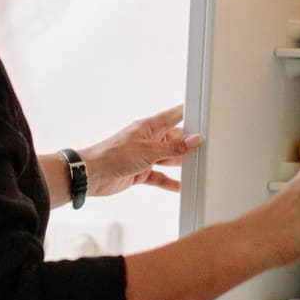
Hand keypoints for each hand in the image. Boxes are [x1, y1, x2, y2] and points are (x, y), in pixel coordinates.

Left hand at [81, 105, 203, 196]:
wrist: (92, 174)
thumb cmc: (113, 155)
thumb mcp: (149, 150)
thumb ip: (174, 147)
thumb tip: (194, 139)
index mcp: (149, 127)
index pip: (174, 116)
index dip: (189, 113)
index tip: (204, 114)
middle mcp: (148, 140)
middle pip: (175, 139)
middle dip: (189, 143)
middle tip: (207, 147)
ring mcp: (145, 156)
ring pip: (169, 158)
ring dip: (180, 163)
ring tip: (198, 166)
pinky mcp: (140, 172)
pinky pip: (159, 176)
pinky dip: (169, 181)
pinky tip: (179, 186)